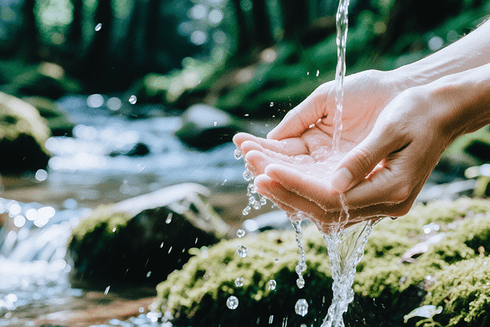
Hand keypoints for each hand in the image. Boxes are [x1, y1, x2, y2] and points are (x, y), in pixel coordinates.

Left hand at [234, 69, 417, 230]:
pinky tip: (277, 171)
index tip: (267, 170)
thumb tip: (332, 186)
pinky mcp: (363, 191)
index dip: (297, 186)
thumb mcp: (394, 128)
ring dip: (286, 190)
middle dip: (284, 191)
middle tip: (253, 173)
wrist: (440, 110)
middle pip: (322, 210)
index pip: (333, 199)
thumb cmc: (419, 112)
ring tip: (256, 169)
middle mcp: (382, 203)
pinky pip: (324, 196)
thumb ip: (363, 159)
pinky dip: (298, 185)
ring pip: (319, 206)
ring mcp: (372, 201)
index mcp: (393, 190)